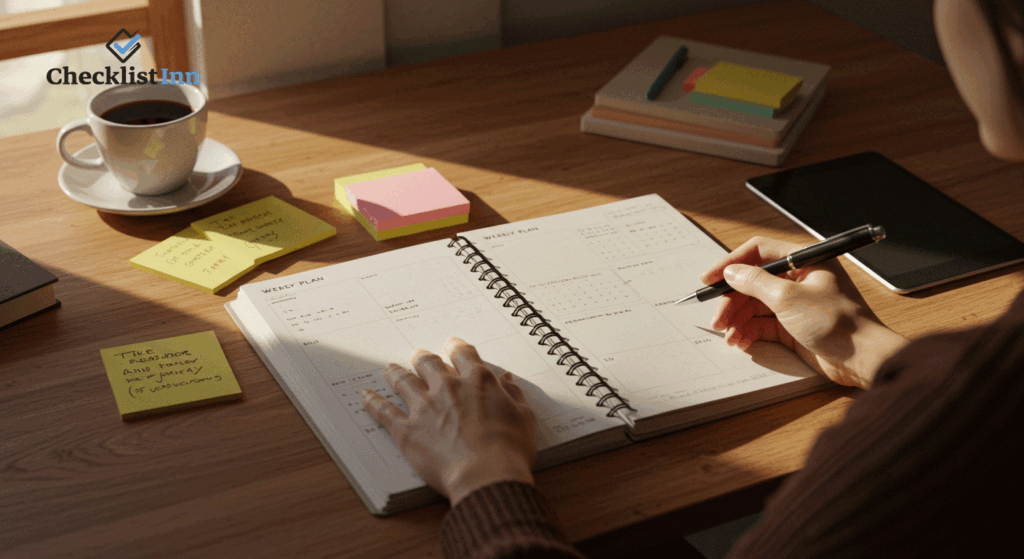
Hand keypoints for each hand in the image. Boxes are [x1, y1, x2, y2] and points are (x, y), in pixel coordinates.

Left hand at [360, 337, 537, 504]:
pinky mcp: (406, 429)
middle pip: (428, 363)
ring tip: (390, 369)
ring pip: (403, 381)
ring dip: (396, 373)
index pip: (463, 353)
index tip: (451, 345)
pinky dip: (372, 402)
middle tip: (418, 356)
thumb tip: (506, 380)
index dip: (455, 347)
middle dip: (422, 358)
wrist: (486, 475)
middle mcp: (447, 387)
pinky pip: (383, 411)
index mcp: (478, 380)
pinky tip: (365, 396)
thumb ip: (513, 394)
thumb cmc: (510, 450)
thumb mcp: (524, 417)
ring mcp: (424, 407)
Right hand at [700, 236, 908, 387]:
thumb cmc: (839, 323)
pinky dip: (749, 332)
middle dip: (732, 300)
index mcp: (805, 261)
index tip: (710, 279)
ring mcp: (796, 304)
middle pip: (753, 282)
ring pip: (755, 305)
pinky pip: (762, 324)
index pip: (759, 253)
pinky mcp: (793, 327)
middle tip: (718, 317)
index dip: (731, 264)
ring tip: (728, 334)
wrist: (863, 359)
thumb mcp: (789, 298)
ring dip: (738, 319)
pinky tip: (741, 341)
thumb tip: (732, 273)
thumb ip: (755, 282)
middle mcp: (799, 279)